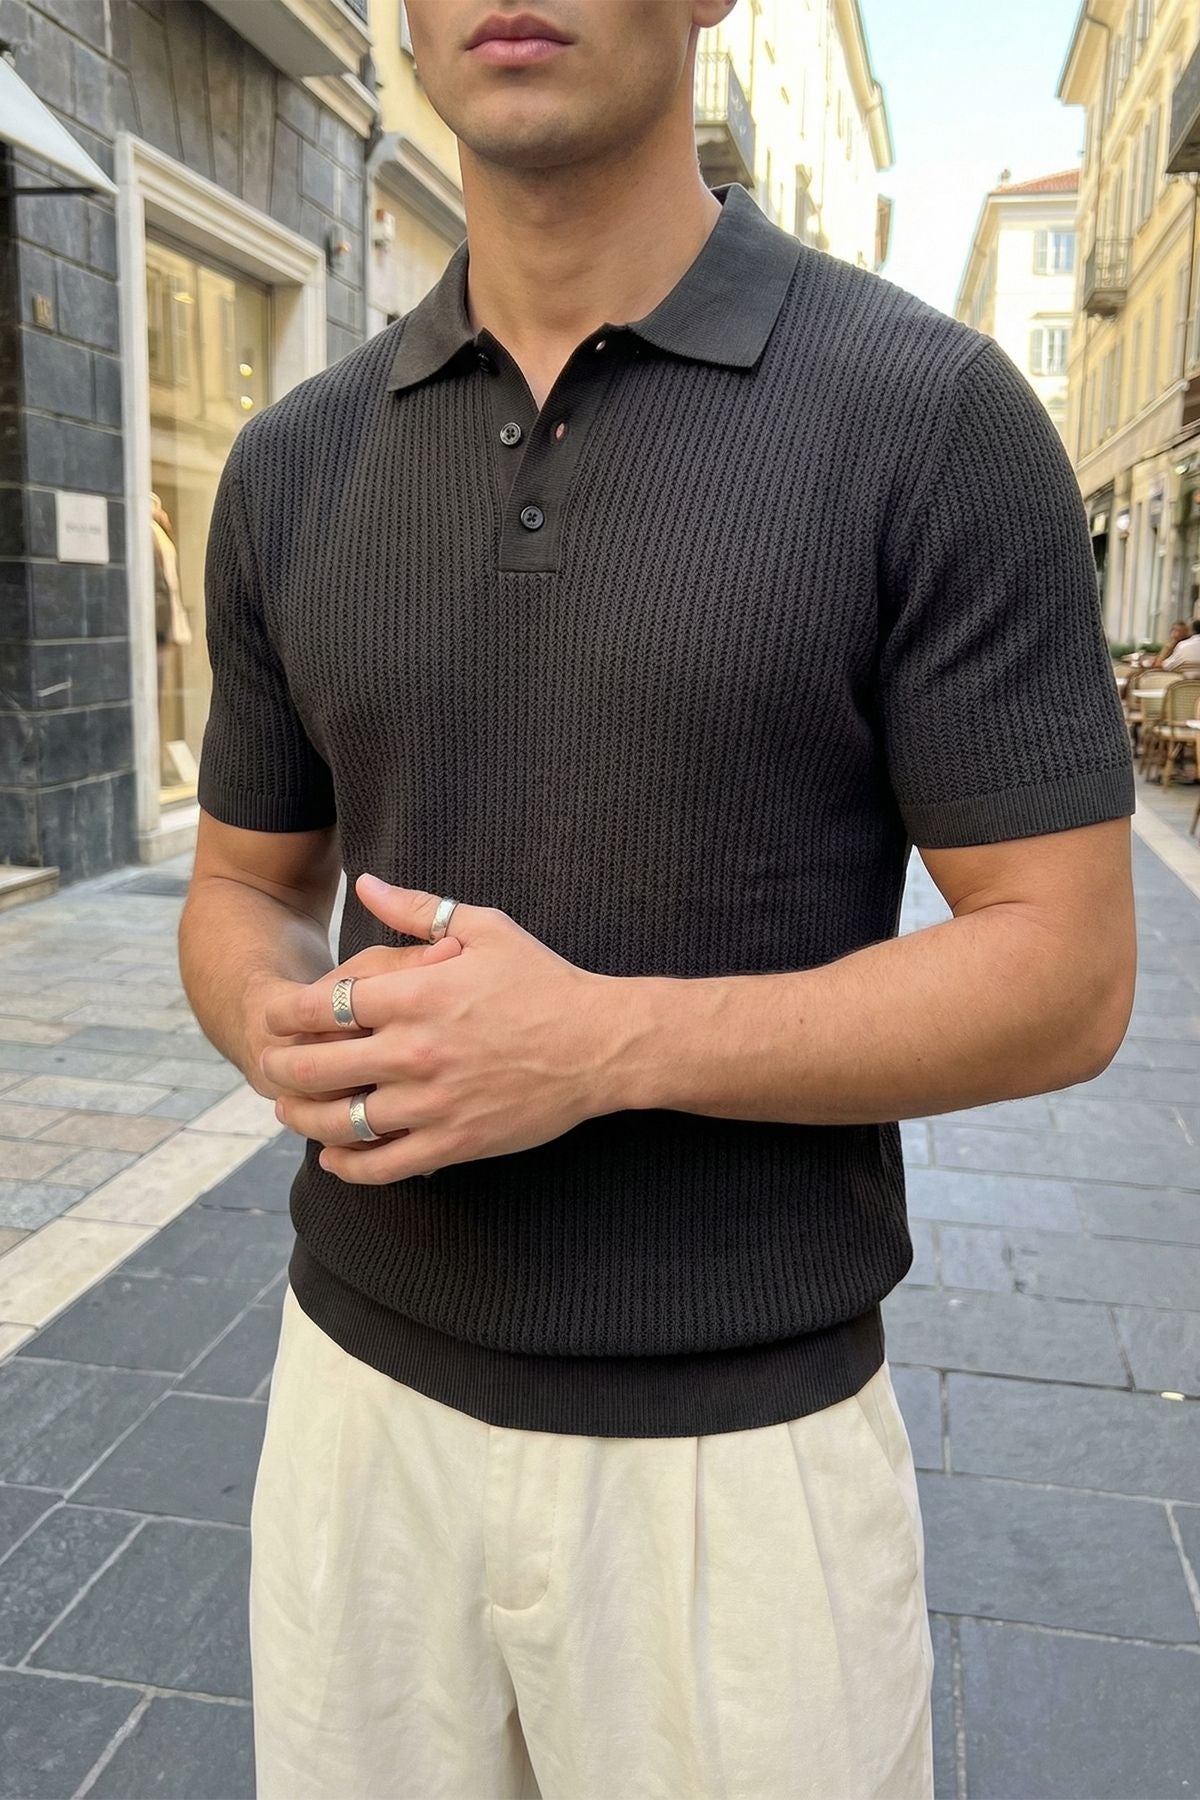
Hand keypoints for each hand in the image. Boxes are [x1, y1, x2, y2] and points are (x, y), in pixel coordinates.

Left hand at [258, 873, 624, 1183]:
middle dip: (279, 1067)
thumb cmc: (544, 980)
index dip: (284, 1012)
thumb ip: (417, 909)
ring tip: (292, 1110)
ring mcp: (432, 1102)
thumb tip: (365, 883)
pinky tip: (334, 1157)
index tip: (276, 1015)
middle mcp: (415, 1051)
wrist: (601, 1045)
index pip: (321, 1006)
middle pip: (315, 1068)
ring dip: (303, 1118)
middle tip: (271, 1066)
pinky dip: (348, 1165)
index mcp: (417, 996)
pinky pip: (382, 1165)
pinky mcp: (454, 1143)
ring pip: (340, 1121)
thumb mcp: (485, 928)